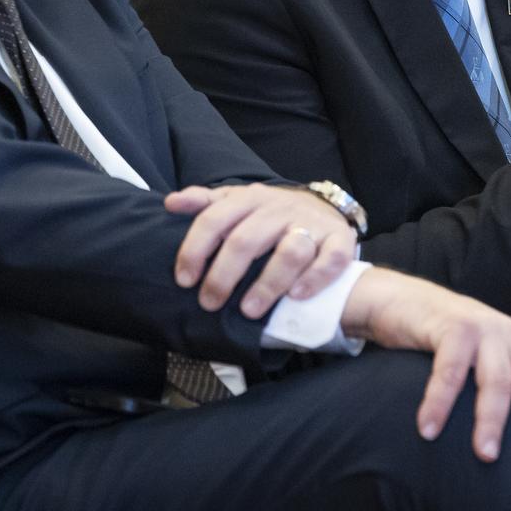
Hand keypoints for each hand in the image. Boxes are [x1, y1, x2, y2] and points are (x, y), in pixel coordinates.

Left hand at [164, 183, 355, 318]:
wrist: (323, 207)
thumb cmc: (270, 214)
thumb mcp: (238, 202)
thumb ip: (205, 203)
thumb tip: (170, 202)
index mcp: (249, 199)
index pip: (215, 219)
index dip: (195, 250)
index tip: (184, 280)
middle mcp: (279, 209)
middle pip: (246, 240)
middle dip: (224, 275)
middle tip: (209, 303)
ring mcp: (311, 224)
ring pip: (290, 251)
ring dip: (268, 283)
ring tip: (249, 311)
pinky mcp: (340, 240)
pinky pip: (331, 259)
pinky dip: (314, 278)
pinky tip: (296, 296)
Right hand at [341, 267, 510, 460]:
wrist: (402, 300)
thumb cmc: (445, 339)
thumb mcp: (484, 359)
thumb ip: (503, 382)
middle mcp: (510, 335)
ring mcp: (483, 329)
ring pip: (496, 381)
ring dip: (491, 421)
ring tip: (486, 454)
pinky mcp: (453, 326)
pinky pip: (450, 371)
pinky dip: (440, 403)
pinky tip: (429, 428)